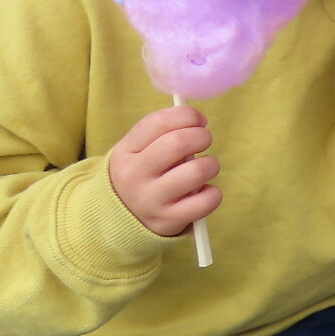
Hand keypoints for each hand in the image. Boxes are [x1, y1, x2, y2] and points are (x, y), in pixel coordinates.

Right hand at [107, 106, 221, 236]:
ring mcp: (152, 200)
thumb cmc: (142, 175)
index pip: (159, 122)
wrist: (121, 220)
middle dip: (202, 136)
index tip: (198, 121)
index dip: (187, 115)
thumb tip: (197, 119)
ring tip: (205, 168)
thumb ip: (161, 132)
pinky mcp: (169, 220)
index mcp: (126, 151)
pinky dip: (213, 193)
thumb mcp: (137, 151)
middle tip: (204, 141)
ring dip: (211, 164)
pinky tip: (203, 191)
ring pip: (196, 171)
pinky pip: (206, 200)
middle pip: (179, 142)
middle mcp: (135, 175)